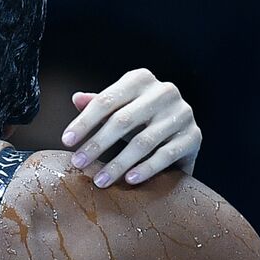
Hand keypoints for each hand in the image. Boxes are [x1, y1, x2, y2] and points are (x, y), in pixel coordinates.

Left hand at [59, 68, 201, 185]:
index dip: (84, 122)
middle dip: (97, 145)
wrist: (182, 132)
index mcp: (141, 79)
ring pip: (143, 141)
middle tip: (78, 164)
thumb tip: (76, 99)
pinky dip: (146, 169)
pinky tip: (129, 180)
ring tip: (100, 181)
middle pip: (122, 121)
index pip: (106, 100)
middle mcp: (164, 91)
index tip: (66, 142)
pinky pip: (166, 155)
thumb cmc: (142, 118)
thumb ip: (100, 104)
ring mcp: (182, 113)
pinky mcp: (194, 136)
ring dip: (118, 163)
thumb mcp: (120, 108)